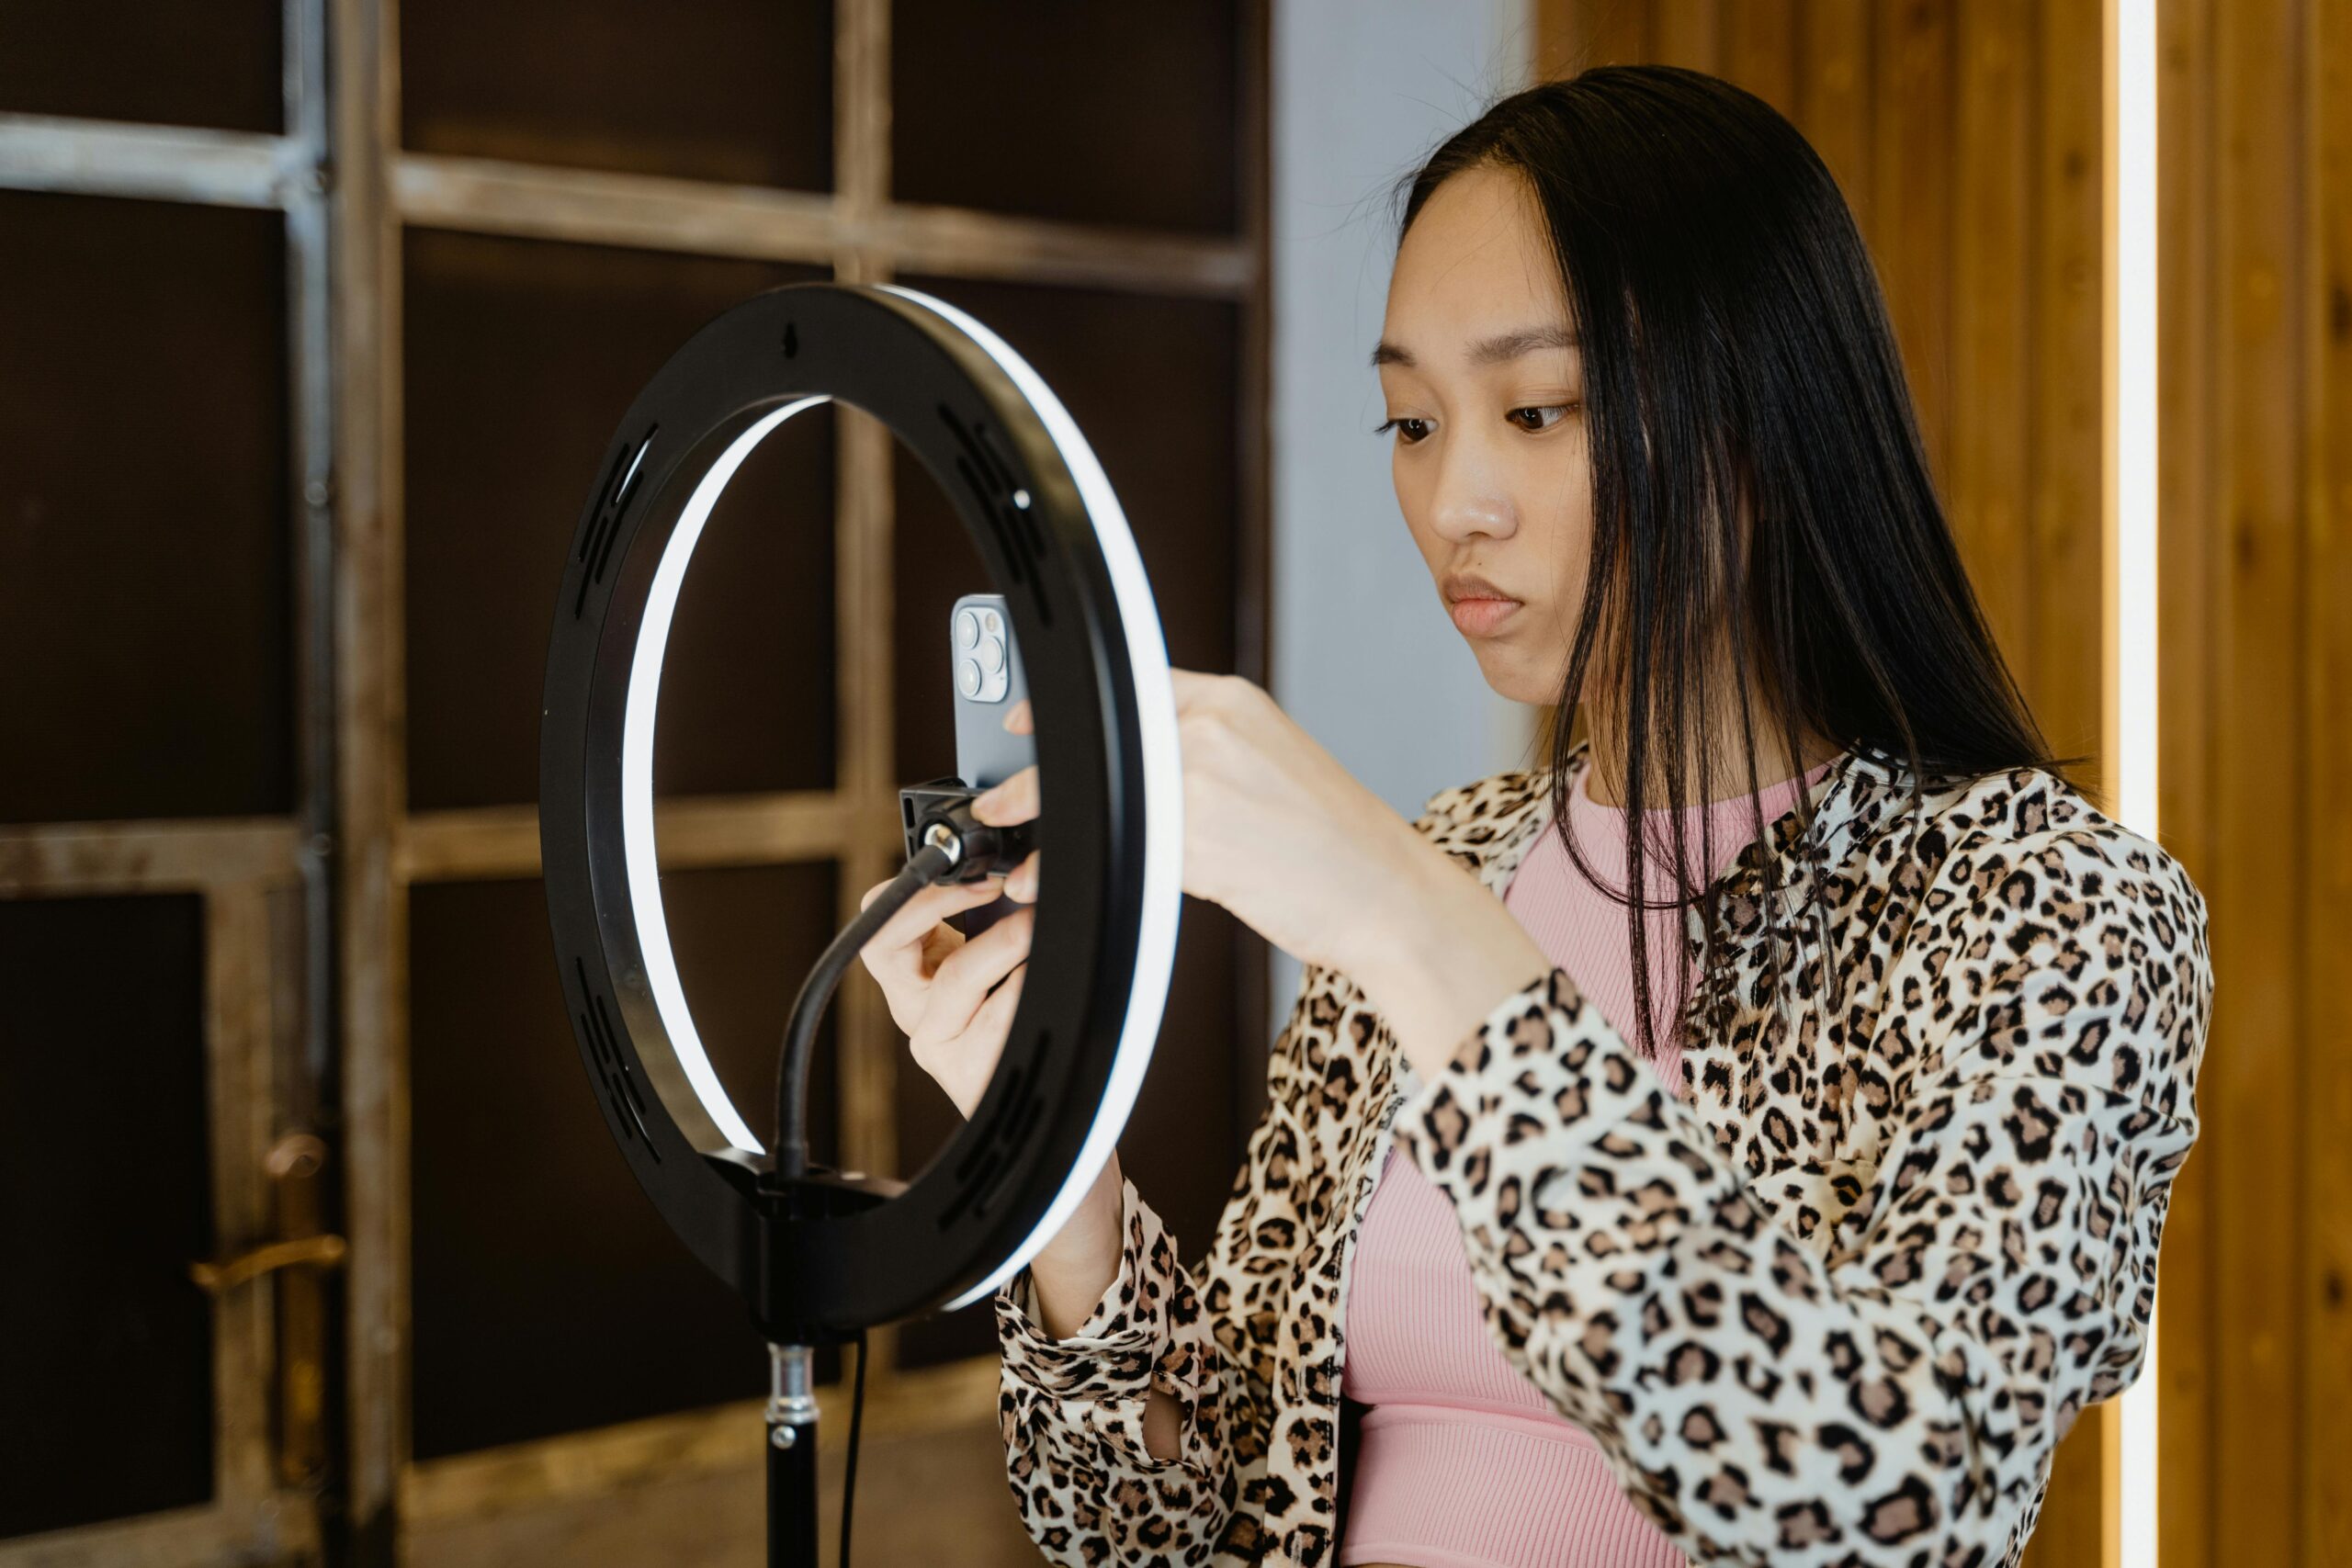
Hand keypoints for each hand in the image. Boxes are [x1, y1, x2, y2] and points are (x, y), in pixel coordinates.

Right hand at [857, 700, 1039, 1119]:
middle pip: (889, 943)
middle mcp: (915, 1009)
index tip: (965, 868)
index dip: (913, 890)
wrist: (1043, 1120)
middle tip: (998, 885)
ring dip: (1006, 942)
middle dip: (943, 905)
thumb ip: (991, 918)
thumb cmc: (1024, 1031)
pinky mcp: (968, 1073)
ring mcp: (938, 1043)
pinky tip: (1050, 977)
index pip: (877, 919)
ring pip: (957, 977)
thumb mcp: (997, 963)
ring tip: (1039, 926)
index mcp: (913, 976)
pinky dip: (1030, 986)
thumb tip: (1021, 863)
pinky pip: (1000, 1016)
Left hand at [973, 671, 1551, 1078]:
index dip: (1065, 711)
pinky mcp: (1200, 839)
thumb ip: (1202, 756)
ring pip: (1097, 797)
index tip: (1024, 725)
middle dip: (1036, 777)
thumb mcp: (1272, 767)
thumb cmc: (1337, 845)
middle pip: (1098, 742)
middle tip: (1001, 803)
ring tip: (1014, 858)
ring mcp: (1206, 780)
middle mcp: (1214, 729)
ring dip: (1043, 828)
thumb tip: (1136, 776)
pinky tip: (1053, 886)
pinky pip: (1113, 848)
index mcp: (1233, 703)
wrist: (1389, 893)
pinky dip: (1073, 869)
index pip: (1129, 690)